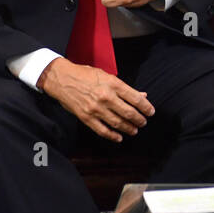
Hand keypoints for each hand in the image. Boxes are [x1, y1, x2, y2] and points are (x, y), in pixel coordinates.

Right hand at [39, 57, 154, 141]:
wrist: (62, 78)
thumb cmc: (86, 74)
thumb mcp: (107, 76)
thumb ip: (125, 88)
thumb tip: (142, 96)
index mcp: (113, 84)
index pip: (135, 99)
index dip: (146, 107)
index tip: (151, 112)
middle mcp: (106, 97)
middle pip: (129, 112)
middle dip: (139, 119)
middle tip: (143, 122)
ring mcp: (95, 108)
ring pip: (117, 123)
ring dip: (129, 128)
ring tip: (134, 130)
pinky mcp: (86, 117)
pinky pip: (102, 130)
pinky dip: (112, 135)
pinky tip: (119, 137)